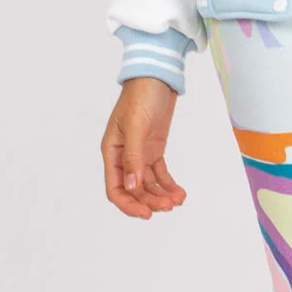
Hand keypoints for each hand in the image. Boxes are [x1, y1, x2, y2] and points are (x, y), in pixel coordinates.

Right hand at [101, 78, 188, 218]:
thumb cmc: (141, 96)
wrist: (157, 78)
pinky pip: (160, 174)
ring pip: (148, 185)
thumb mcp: (136, 126)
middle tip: (169, 206)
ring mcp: (139, 154)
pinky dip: (169, 185)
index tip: (147, 214)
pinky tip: (180, 193)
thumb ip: (133, 156)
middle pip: (134, 190)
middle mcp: (123, 156)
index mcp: (111, 151)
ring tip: (178, 200)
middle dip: (150, 201)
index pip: (115, 188)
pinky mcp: (154, 150)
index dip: (129, 204)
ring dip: (161, 195)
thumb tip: (132, 185)